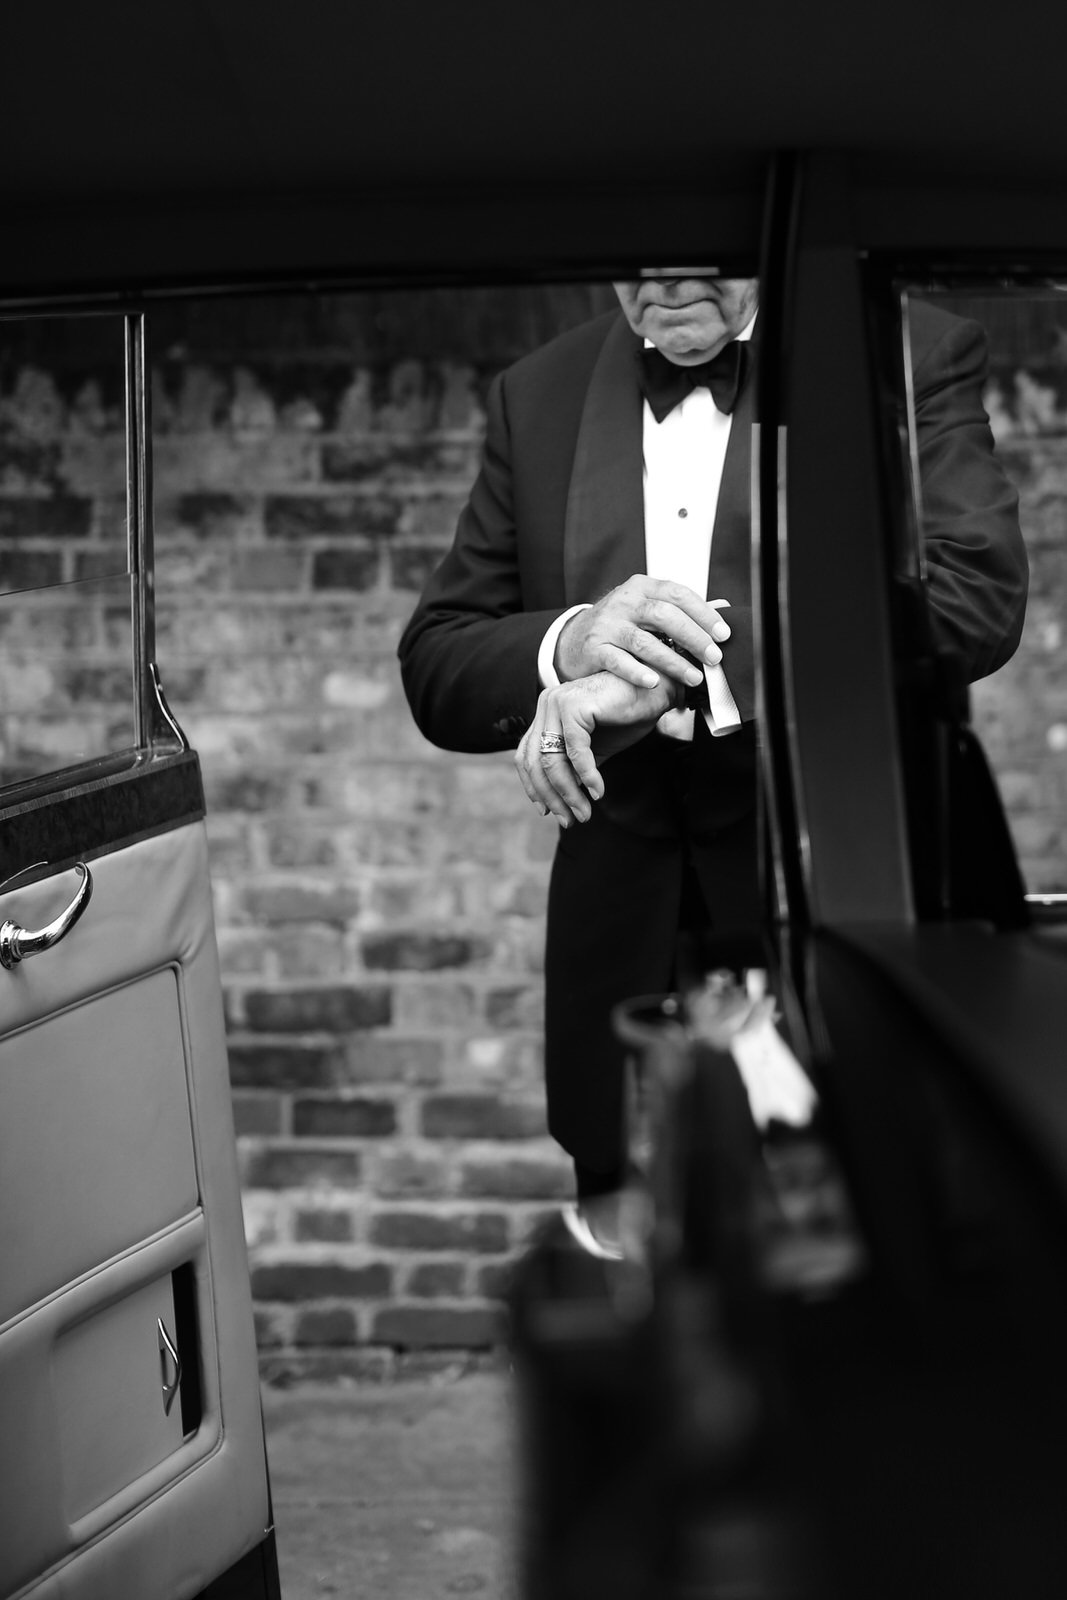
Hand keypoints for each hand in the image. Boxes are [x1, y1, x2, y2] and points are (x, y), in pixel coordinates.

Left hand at [515, 672, 676, 825]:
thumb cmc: (627, 716)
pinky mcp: (575, 705)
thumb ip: (575, 769)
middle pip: (535, 762)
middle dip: (551, 797)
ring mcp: (558, 703)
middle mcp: (547, 705)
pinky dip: (587, 776)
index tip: (547, 811)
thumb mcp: (596, 748)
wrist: (656, 689)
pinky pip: (576, 751)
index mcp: (546, 713)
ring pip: (553, 760)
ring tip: (584, 813)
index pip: (527, 756)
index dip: (533, 787)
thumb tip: (561, 802)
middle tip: (568, 820)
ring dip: (569, 793)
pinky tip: (598, 792)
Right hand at [556, 575, 730, 690]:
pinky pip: (618, 661)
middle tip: (714, 657)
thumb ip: (681, 610)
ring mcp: (607, 625)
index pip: (678, 594)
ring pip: (643, 642)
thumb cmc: (620, 624)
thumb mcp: (647, 609)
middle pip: (663, 616)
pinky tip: (655, 682)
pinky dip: (638, 672)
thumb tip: (723, 607)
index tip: (723, 634)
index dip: (704, 614)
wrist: (574, 639)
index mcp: (642, 587)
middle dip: (693, 638)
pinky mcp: (595, 648)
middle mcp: (624, 602)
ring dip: (673, 662)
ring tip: (693, 677)